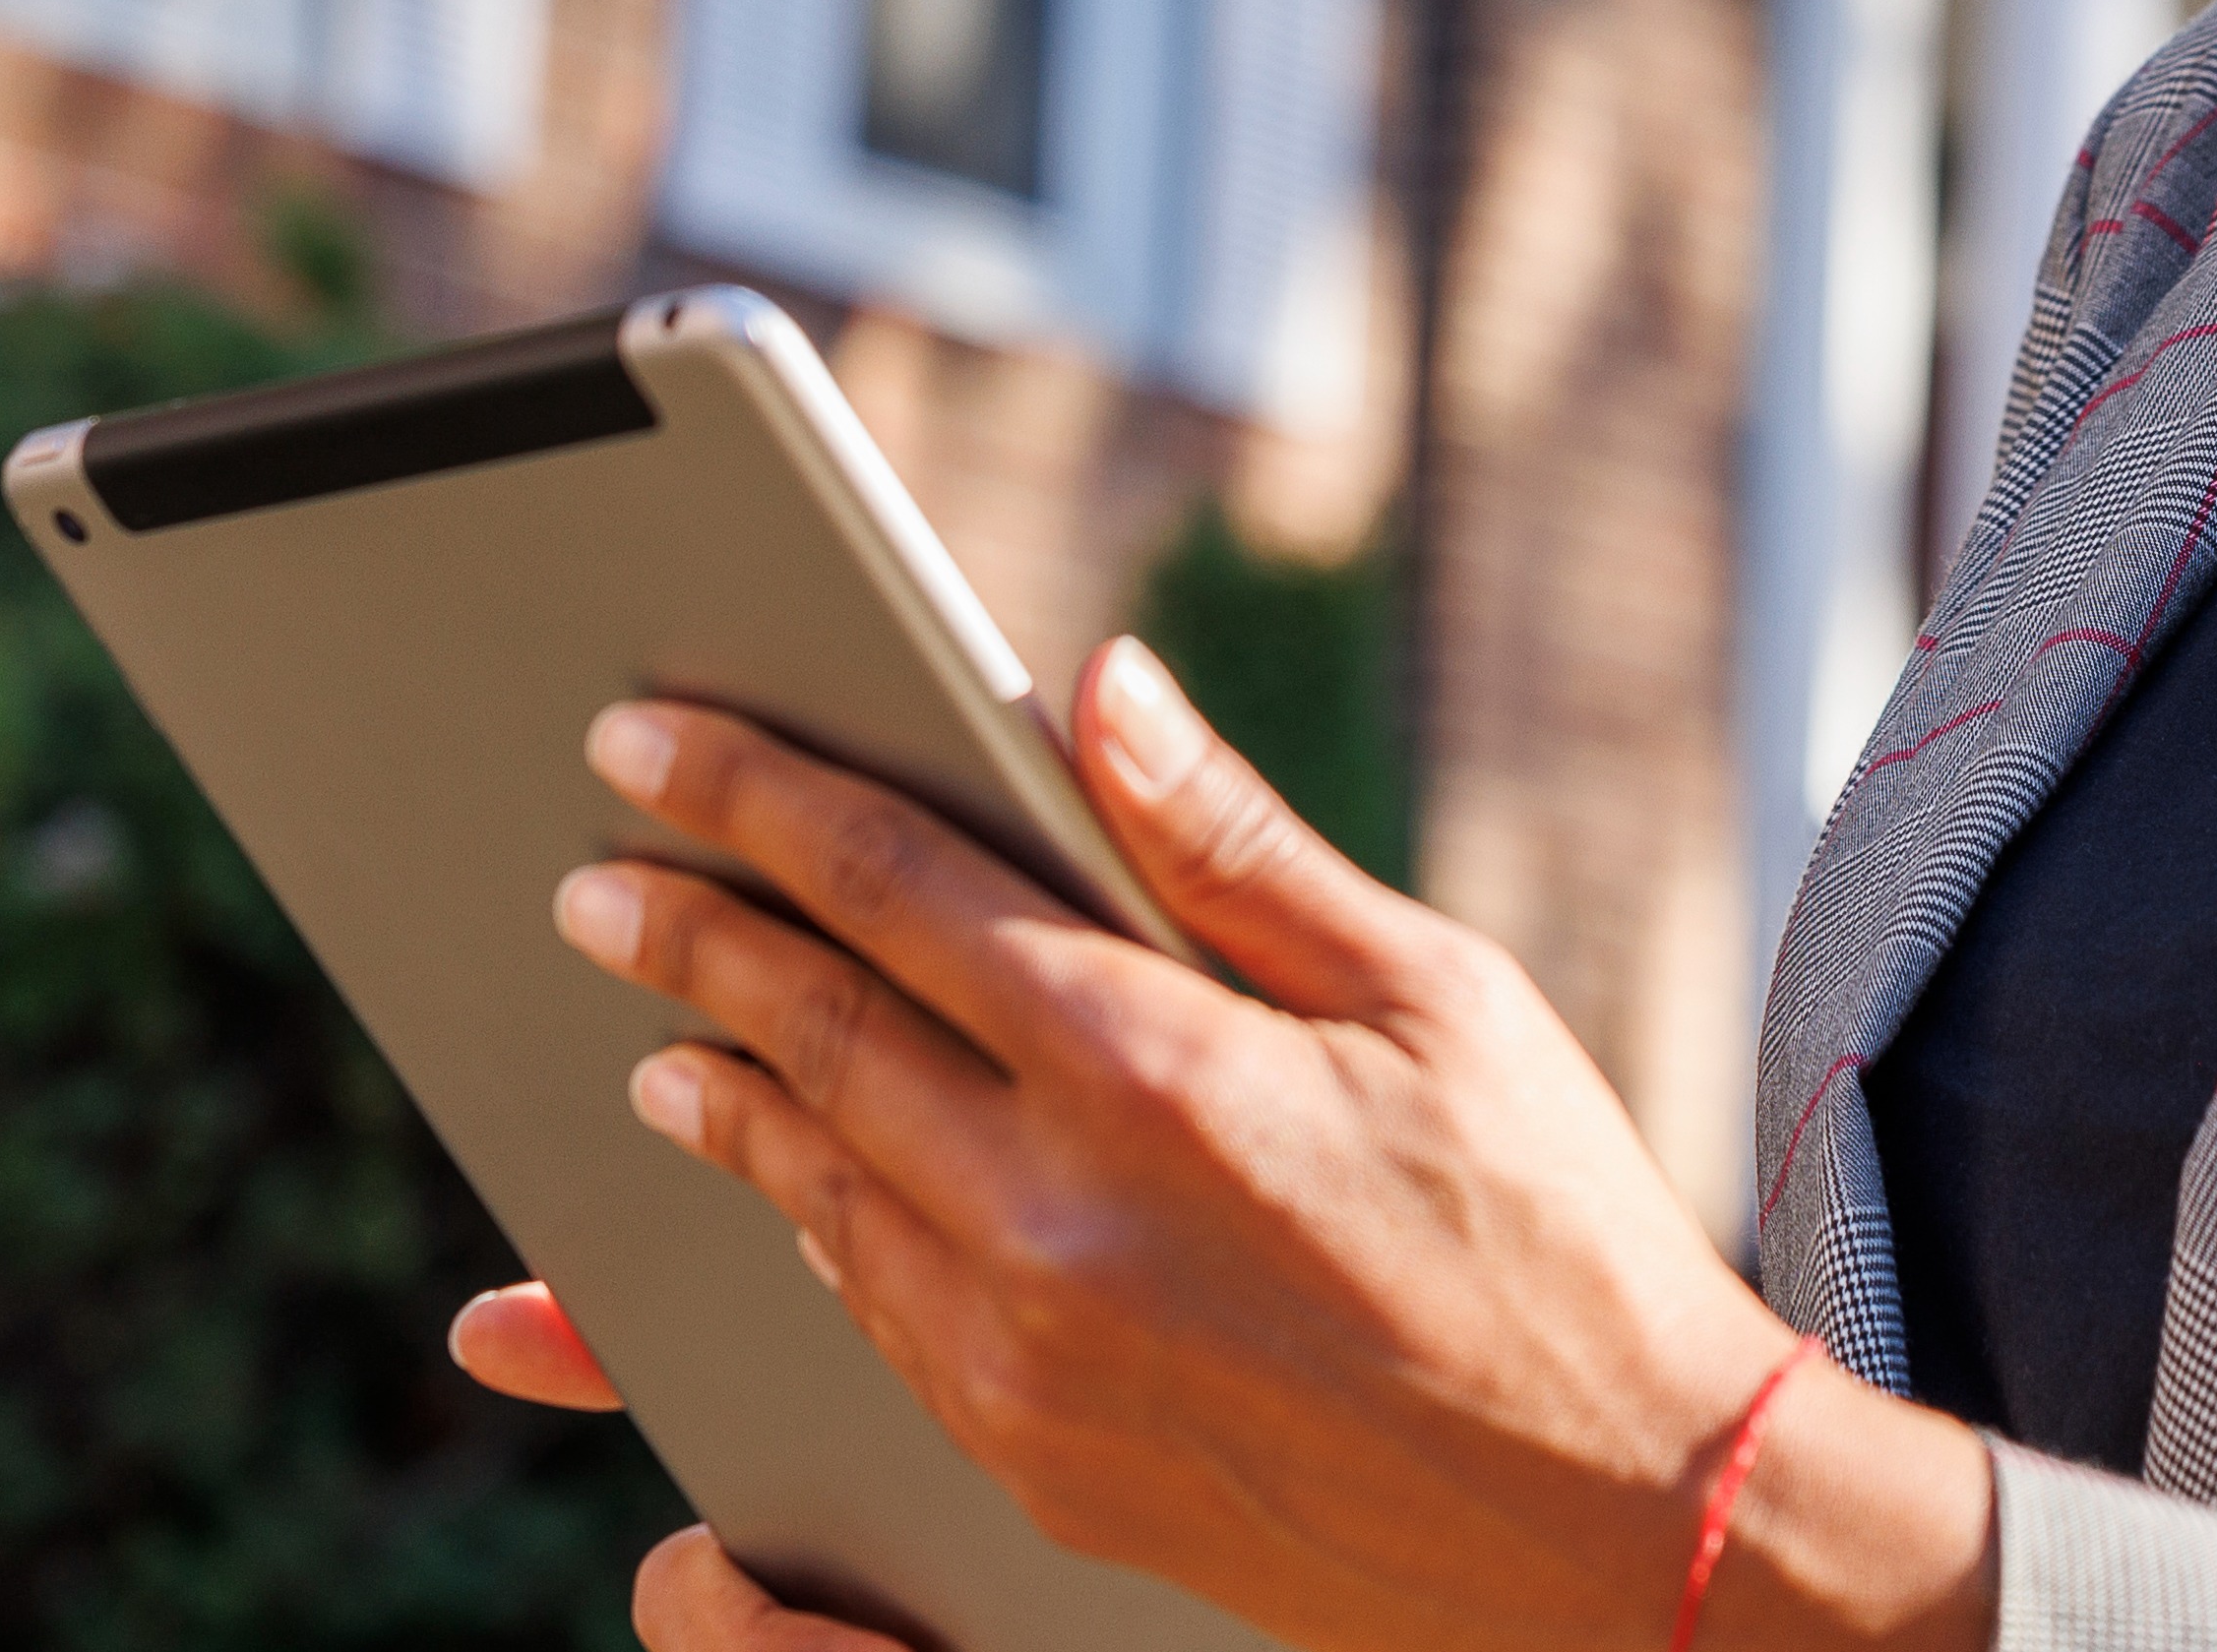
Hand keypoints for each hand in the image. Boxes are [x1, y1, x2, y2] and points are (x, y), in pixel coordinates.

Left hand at [446, 638, 1991, 1651]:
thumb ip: (1230, 846)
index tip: (645, 745)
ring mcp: (1032, 1362)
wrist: (1623, 1528)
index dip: (749, 801)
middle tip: (593, 894)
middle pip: (809, 1041)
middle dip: (686, 947)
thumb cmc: (1555, 1232)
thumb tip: (1095, 688)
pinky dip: (822, 1242)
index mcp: (1152, 1067)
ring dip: (730, 1107)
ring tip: (668, 1051)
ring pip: (817, 1199)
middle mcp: (1058, 1217)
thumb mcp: (1431, 996)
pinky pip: (880, 1326)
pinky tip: (807, 1205)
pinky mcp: (1040, 1470)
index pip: (888, 887)